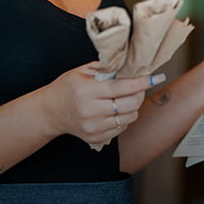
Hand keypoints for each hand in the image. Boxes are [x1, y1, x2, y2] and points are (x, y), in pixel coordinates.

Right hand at [40, 62, 164, 143]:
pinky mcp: (95, 137)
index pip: (121, 87)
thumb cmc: (66, 88)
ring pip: (129, 118)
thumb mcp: (81, 71)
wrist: (49, 112)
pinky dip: (124, 118)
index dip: (141, 82)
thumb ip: (105, 68)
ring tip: (126, 98)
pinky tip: (117, 110)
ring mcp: (93, 127)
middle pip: (130, 104)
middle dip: (140, 93)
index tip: (154, 77)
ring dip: (133, 106)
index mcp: (87, 91)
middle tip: (140, 86)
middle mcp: (90, 110)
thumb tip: (129, 66)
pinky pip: (122, 128)